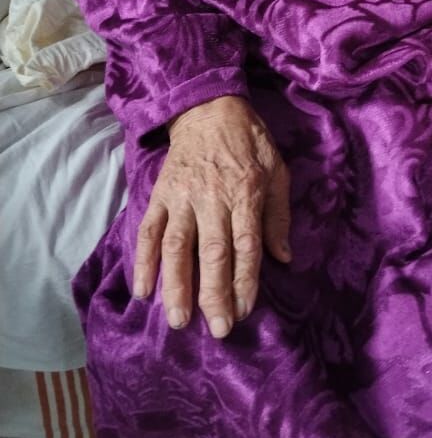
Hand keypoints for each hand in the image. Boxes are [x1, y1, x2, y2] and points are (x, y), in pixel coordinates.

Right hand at [132, 93, 290, 336]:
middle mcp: (212, 198)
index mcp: (245, 193)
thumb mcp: (277, 170)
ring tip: (177, 319)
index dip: (245, 280)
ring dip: (176, 285)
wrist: (208, 108)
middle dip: (214, 293)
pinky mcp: (160, 195)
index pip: (246, 244)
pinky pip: (148, 230)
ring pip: (176, 246)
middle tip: (217, 329)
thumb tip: (283, 258)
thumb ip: (279, 216)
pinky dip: (143, 260)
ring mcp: (182, 197)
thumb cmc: (250, 142)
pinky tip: (142, 289)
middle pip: (212, 252)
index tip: (244, 311)